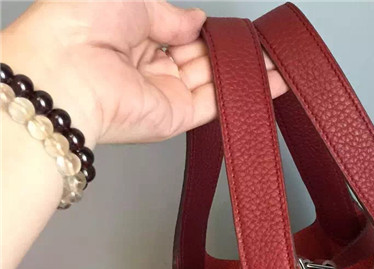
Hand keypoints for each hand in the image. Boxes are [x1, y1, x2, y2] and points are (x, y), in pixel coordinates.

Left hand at [1, 0, 287, 145]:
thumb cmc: (81, 24)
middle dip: (228, 50)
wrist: (67, 73)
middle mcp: (146, 65)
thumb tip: (198, 20)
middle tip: (259, 42)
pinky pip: (217, 103)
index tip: (231, 27)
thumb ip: (172, 15)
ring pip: (212, 80)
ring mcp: (164, 93)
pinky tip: (270, 79)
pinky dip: (245, 92)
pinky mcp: (177, 117)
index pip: (177, 32)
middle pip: (198, 57)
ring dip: (243, 69)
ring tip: (274, 57)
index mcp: (128, 33)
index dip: (203, 29)